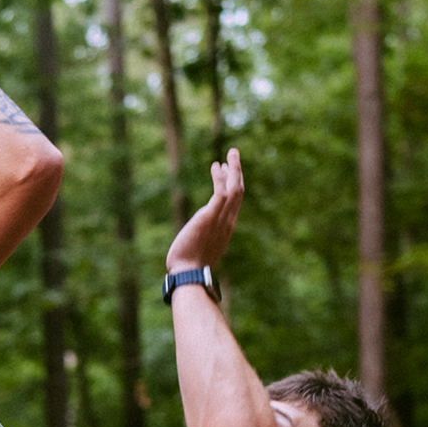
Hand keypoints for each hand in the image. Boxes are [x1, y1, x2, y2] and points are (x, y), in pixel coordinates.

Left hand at [166, 148, 243, 273]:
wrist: (189, 274)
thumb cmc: (191, 266)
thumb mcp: (202, 247)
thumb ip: (204, 236)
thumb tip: (198, 235)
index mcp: (227, 227)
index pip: (235, 201)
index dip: (233, 183)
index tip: (228, 170)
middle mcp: (228, 221)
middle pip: (238, 191)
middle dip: (237, 171)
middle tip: (233, 154)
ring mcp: (220, 219)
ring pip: (234, 188)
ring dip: (233, 168)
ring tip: (230, 153)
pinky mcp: (209, 216)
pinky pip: (220, 192)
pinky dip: (220, 178)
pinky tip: (215, 166)